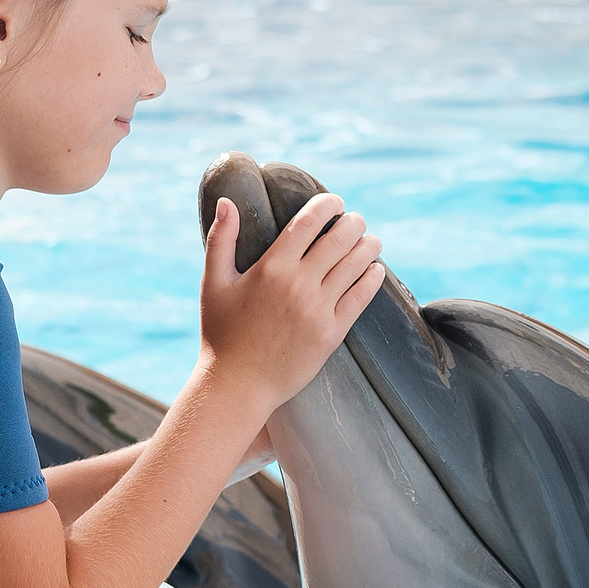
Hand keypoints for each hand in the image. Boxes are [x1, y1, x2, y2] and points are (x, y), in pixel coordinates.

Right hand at [199, 191, 384, 412]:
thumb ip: (221, 239)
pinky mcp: (332, 333)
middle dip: (353, 223)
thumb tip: (226, 202)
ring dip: (369, 246)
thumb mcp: (213, 283)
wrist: (237, 385)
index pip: (308, 222)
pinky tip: (375, 270)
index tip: (335, 201)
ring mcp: (318, 309)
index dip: (328, 205)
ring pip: (356, 265)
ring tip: (371, 240)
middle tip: (356, 220)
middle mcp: (298, 284)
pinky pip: (361, 297)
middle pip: (339, 239)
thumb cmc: (221, 334)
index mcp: (271, 267)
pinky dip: (372, 278)